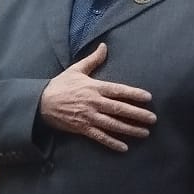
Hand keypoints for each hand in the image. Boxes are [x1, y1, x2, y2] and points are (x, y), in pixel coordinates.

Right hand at [38, 43, 155, 151]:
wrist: (40, 102)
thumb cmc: (59, 85)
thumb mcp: (76, 70)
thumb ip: (93, 60)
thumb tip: (104, 46)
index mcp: (94, 87)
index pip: (118, 90)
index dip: (134, 94)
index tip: (148, 98)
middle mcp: (93, 103)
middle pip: (120, 109)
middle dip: (138, 114)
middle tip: (153, 119)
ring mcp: (88, 117)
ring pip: (113, 124)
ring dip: (130, 130)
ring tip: (145, 133)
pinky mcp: (82, 128)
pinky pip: (100, 137)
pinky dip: (112, 143)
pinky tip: (124, 147)